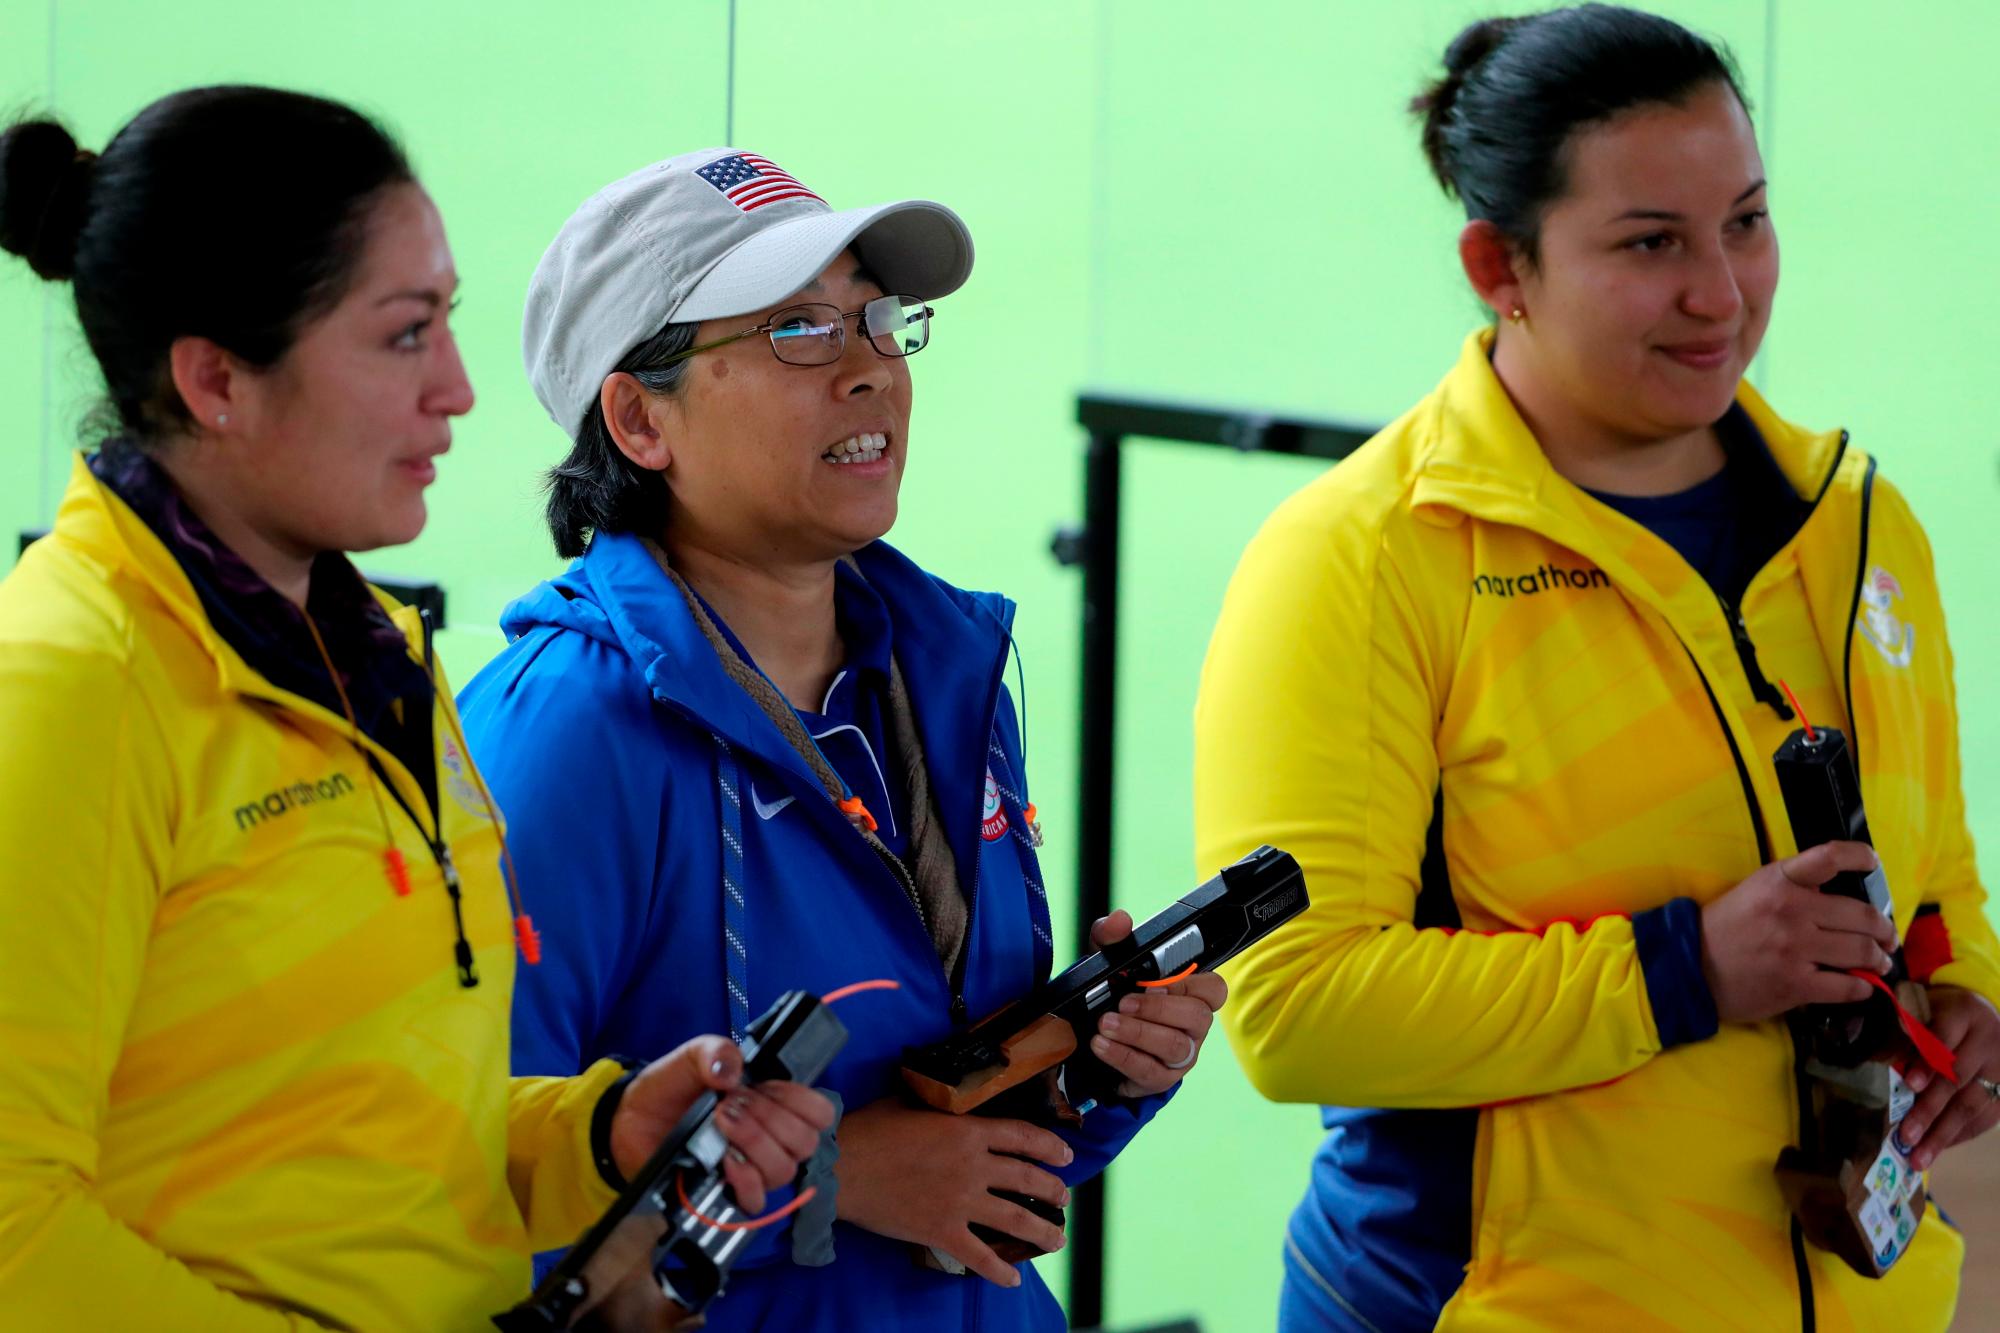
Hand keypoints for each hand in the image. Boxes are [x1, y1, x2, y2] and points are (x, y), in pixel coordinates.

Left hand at [610, 1035, 834, 1213]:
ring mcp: (750, 1168)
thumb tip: (733, 1071)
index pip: (819, 1112)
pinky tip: (724, 1160)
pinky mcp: (727, 1193)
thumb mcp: (689, 1058)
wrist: (629, 1121)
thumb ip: (713, 1052)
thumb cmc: (668, 1089)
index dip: (801, 1102)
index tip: (765, 1088)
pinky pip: (756, 1200)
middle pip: (804, 1143)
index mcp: (773, 1104)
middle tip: (731, 1104)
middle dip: (770, 1119)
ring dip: (755, 1143)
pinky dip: (745, 1179)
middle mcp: (770, 1139)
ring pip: (783, 1170)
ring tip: (721, 1123)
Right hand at [834, 1098, 1073, 1286]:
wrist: (843, 1167)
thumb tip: (950, 1099)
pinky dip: (999, 1270)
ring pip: (1014, 1219)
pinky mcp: (942, 1231)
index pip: (1022, 1136)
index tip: (1065, 1156)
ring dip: (1042, 1232)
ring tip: (1057, 1240)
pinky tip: (1013, 1280)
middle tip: (1064, 1200)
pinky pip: (979, 1255)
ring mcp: (960, 1201)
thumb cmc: (871, 1130)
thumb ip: (940, 1106)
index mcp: (967, 1131)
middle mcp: (973, 1166)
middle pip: (1026, 1178)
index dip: (1049, 1147)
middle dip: (1053, 1191)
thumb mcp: (912, 1103)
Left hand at [1087, 910, 1227, 1096]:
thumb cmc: (1113, 994)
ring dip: (1138, 1033)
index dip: (1190, 986)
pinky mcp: (1161, 1078)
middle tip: (1123, 1002)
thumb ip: (1112, 938)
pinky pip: (1151, 1071)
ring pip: (1176, 1046)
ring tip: (1106, 1024)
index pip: (1214, 989)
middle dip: (1159, 1009)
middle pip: (1198, 1017)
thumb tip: (1120, 920)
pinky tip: (1101, 1045)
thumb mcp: (1108, 963)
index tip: (1156, 982)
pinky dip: (1123, 1056)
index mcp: (1190, 993)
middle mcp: (1193, 1025)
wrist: (1089, 1039)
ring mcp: (1181, 1055)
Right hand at [1698, 842, 1896, 1023]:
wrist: (1691, 967)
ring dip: (1878, 959)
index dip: (1859, 856)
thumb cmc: (1726, 928)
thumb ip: (1795, 888)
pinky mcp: (1795, 983)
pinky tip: (1861, 985)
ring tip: (1879, 961)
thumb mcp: (1754, 892)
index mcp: (1777, 881)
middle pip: (1862, 915)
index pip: (1829, 857)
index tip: (1872, 861)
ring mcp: (1794, 949)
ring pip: (1861, 952)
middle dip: (1884, 929)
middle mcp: (1790, 911)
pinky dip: (1862, 987)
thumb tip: (1841, 897)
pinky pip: (1847, 986)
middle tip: (1887, 936)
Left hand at [1896, 986, 1999, 1169]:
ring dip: (1944, 1134)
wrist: (1984, 1013)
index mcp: (1963, 1012)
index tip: (1910, 1084)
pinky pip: (1987, 1117)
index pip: (1944, 1038)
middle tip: (1906, 1136)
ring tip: (1920, 1157)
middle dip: (1930, 1110)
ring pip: (1973, 1104)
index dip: (1928, 1062)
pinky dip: (1961, 1135)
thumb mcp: (1922, 1009)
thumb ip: (1903, 1031)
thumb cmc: (1939, 1012)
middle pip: (1958, 1078)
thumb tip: (1876, 1061)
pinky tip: (1939, 1149)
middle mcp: (1988, 1040)